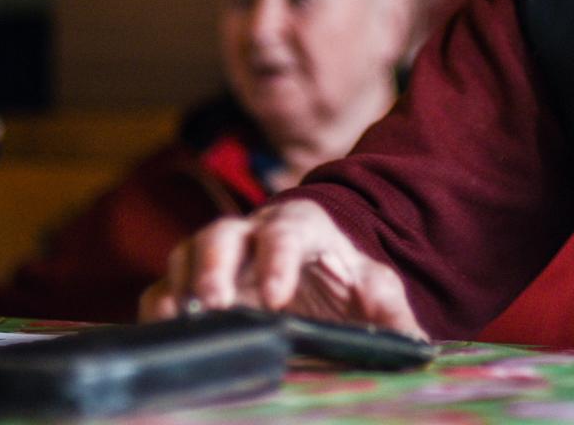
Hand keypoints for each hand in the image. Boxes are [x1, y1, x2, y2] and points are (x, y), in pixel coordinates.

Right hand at [139, 201, 423, 337]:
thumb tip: (414, 346)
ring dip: (181, 287)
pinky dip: (159, 307)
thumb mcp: (377, 289)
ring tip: (185, 322)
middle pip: (222, 235)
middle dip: (214, 267)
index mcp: (300, 226)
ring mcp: (216, 257)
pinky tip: (165, 334)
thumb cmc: (346, 276)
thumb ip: (391, 312)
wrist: (320, 270)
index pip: (286, 233)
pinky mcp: (194, 284)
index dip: (277, 261)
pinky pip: (165, 287)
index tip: (276, 298)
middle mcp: (250, 234)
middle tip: (217, 305)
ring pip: (186, 255)